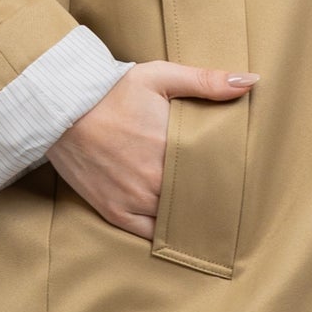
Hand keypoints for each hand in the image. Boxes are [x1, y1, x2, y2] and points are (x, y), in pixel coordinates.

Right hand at [46, 60, 257, 238]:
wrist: (61, 108)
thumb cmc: (112, 91)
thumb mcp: (159, 77)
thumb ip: (206, 81)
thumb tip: (250, 81)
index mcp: (169, 150)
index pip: (213, 175)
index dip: (230, 179)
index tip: (244, 179)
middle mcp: (152, 182)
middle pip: (196, 200)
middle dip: (212, 199)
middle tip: (232, 200)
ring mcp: (131, 200)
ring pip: (175, 220)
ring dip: (190, 217)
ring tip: (210, 216)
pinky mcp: (112, 211)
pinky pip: (147, 234)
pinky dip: (164, 233)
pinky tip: (179, 229)